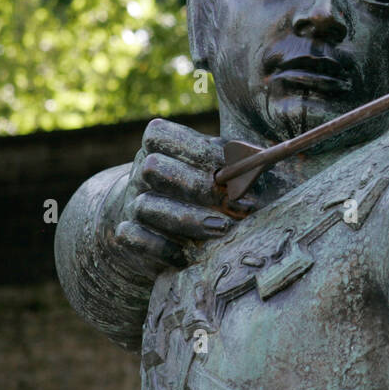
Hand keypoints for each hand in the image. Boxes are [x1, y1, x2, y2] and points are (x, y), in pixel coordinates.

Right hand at [109, 119, 255, 277]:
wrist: (158, 222)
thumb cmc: (203, 187)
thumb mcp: (217, 166)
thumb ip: (235, 158)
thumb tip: (261, 157)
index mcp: (158, 147)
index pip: (160, 134)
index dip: (196, 149)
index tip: (230, 166)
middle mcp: (140, 173)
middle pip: (153, 168)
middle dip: (196, 185)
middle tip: (231, 202)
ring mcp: (130, 204)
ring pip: (146, 206)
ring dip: (189, 219)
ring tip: (223, 229)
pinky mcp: (126, 236)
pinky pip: (134, 238)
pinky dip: (163, 248)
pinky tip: (191, 255)